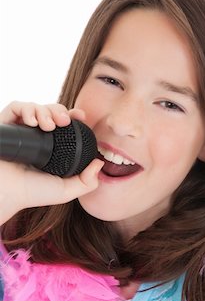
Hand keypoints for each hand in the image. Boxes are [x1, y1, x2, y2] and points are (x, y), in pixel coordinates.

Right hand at [0, 101, 103, 224]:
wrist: (6, 193)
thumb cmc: (32, 192)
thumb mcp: (66, 190)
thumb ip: (87, 182)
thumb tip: (100, 163)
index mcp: (51, 145)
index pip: (64, 123)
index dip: (73, 115)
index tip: (81, 116)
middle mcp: (36, 135)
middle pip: (51, 111)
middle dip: (59, 111)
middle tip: (64, 121)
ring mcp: (20, 129)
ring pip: (36, 106)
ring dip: (44, 111)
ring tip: (47, 125)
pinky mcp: (5, 125)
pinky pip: (16, 106)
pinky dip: (26, 109)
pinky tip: (32, 122)